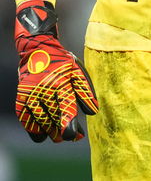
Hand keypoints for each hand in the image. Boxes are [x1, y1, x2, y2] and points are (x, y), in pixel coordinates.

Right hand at [15, 0, 98, 142]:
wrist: (37, 49)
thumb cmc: (61, 62)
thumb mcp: (77, 70)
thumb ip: (86, 91)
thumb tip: (93, 112)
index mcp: (60, 82)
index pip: (65, 108)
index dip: (69, 125)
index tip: (74, 136)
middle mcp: (44, 89)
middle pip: (53, 119)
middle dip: (62, 132)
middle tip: (72, 138)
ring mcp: (31, 95)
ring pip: (40, 122)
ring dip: (50, 133)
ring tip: (59, 137)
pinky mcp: (21, 99)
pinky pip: (27, 121)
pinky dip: (34, 130)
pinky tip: (43, 135)